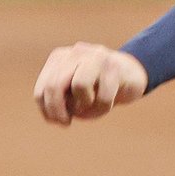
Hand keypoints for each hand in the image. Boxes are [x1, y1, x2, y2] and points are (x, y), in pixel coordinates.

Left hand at [33, 42, 147, 125]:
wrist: (131, 74)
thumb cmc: (97, 88)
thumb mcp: (73, 94)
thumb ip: (60, 101)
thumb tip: (54, 115)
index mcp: (60, 58)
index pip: (43, 88)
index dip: (46, 110)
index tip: (57, 121)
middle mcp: (76, 52)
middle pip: (55, 85)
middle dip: (58, 111)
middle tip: (66, 123)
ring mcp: (96, 57)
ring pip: (79, 85)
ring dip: (83, 105)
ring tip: (91, 106)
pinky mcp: (115, 68)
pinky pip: (104, 96)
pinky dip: (103, 108)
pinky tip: (109, 103)